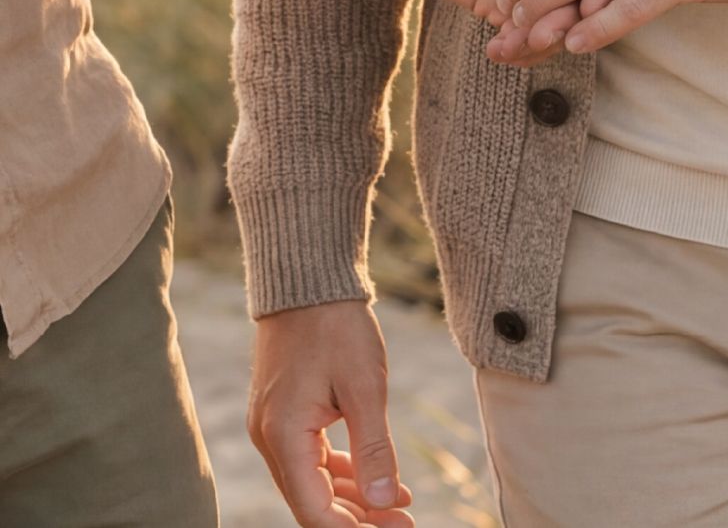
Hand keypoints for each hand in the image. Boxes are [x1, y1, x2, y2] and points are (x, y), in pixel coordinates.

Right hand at [249, 301, 414, 527]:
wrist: (310, 277)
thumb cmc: (336, 325)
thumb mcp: (365, 387)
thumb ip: (374, 449)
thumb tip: (384, 503)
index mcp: (283, 435)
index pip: (314, 510)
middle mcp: (269, 437)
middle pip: (312, 500)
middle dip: (359, 519)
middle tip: (406, 524)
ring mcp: (273, 424)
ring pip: (313, 480)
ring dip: (354, 497)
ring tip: (400, 507)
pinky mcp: (284, 411)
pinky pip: (311, 456)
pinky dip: (343, 470)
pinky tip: (377, 478)